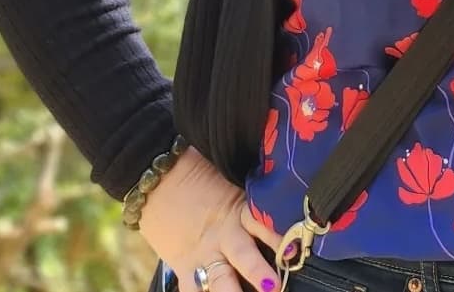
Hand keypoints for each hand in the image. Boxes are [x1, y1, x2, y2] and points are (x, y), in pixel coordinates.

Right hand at [139, 147, 283, 291]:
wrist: (155, 179)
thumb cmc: (198, 174)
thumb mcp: (232, 181)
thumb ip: (254, 196)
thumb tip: (285, 198)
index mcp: (239, 209)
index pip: (264, 224)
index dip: (280, 237)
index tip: (298, 248)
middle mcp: (223, 235)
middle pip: (244, 256)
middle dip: (259, 272)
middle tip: (274, 286)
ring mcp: (202, 254)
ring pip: (219, 281)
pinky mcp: (183, 266)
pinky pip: (192, 290)